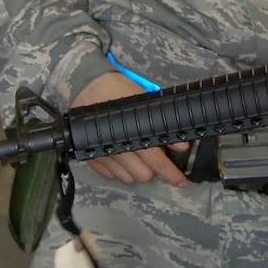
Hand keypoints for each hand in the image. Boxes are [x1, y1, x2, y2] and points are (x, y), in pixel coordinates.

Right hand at [69, 72, 188, 186]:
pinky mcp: (92, 157)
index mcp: (132, 133)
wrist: (86, 86)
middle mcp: (117, 147)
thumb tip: (181, 144)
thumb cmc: (116, 89)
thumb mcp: (143, 101)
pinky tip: (124, 158)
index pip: (156, 161)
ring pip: (127, 178)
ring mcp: (103, 154)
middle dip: (153, 170)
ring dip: (137, 171)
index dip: (171, 174)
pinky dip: (120, 171)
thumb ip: (162, 123)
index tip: (181, 182)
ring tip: (139, 157)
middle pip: (143, 175)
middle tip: (157, 159)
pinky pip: (110, 175)